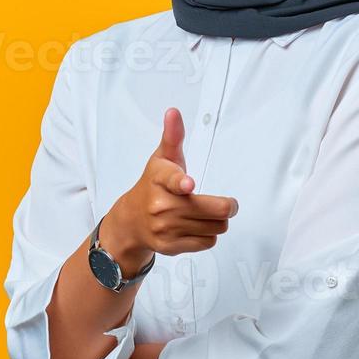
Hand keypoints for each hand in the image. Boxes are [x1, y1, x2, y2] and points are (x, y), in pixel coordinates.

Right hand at [103, 107, 238, 267]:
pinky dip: (209, 235)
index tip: (188, 184)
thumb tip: (173, 112)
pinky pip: (208, 242)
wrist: (131, 220)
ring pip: (216, 227)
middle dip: (227, 206)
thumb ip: (172, 136)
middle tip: (227, 204)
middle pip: (215, 209)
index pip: (171, 179)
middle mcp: (161, 205)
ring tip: (207, 214)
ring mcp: (165, 228)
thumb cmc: (152, 186)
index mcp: (159, 179)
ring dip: (218, 221)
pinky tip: (198, 227)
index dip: (181, 182)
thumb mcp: (161, 159)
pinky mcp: (171, 246)